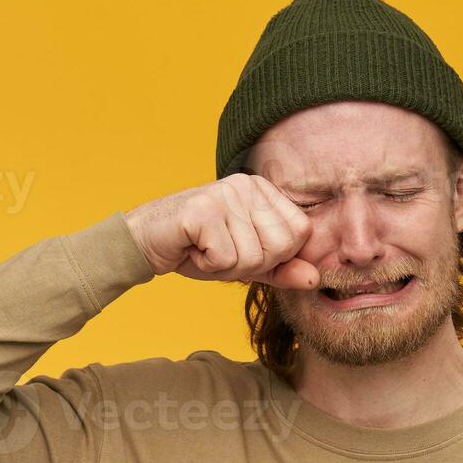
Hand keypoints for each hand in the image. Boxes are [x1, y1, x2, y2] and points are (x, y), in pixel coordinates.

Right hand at [124, 174, 319, 288]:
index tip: (242, 248)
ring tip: (204, 249)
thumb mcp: (246, 262)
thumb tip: (316, 278)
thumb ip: (282, 269)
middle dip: (251, 264)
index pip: (300, 233)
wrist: (146, 243)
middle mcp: (247, 184)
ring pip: (252, 257)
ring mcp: (225, 193)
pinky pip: (226, 259)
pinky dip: (207, 266)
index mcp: (263, 190)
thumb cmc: (197, 249)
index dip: (275, 256)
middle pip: (280, 246)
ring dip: (225, 267)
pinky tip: (192, 249)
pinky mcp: (202, 209)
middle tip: (221, 251)